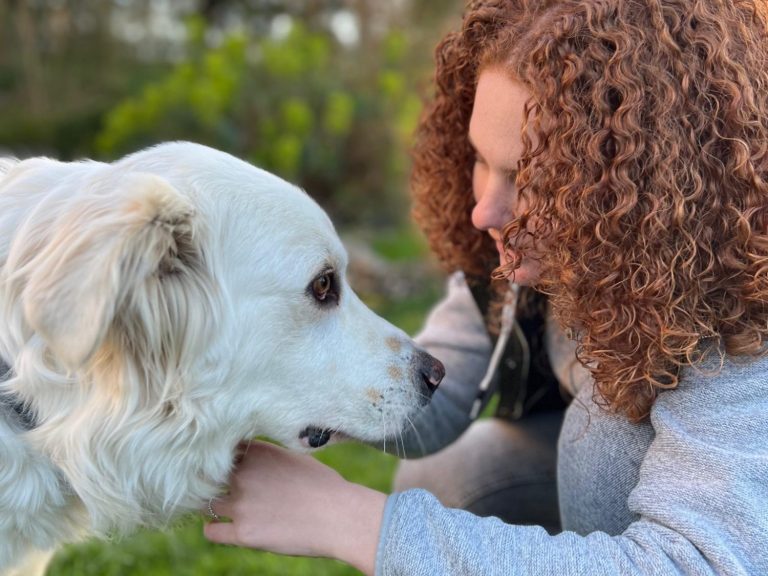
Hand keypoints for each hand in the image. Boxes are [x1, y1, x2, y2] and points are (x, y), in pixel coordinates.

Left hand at [204, 441, 385, 575]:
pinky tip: (219, 526)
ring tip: (218, 506)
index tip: (222, 463)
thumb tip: (258, 461)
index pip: (221, 449)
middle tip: (216, 485)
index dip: (220, 457)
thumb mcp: (296, 458)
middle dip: (211, 480)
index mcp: (257, 453)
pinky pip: (212, 531)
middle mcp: (243, 475)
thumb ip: (268, 457)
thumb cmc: (325, 486)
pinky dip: (213, 528)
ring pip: (205, 502)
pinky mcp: (244, 533)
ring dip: (210, 504)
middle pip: (208, 474)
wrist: (339, 516)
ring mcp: (241, 504)